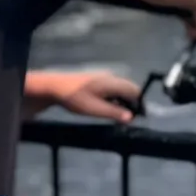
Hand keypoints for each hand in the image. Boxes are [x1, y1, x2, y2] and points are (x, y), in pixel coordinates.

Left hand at [24, 69, 140, 123]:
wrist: (55, 87)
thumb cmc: (75, 98)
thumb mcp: (95, 109)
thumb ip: (114, 113)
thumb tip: (131, 118)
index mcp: (113, 82)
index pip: (135, 91)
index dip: (140, 104)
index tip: (140, 117)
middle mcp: (111, 77)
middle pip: (129, 89)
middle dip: (133, 103)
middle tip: (129, 118)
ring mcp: (104, 77)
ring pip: (120, 89)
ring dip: (123, 101)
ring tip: (119, 116)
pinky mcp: (97, 80)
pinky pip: (112, 88)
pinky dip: (114, 97)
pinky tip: (109, 107)